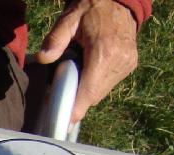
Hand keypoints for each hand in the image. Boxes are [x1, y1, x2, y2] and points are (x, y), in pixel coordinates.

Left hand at [35, 0, 138, 123]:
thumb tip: (43, 58)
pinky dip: (96, 83)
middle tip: (60, 91)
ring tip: (75, 74)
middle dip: (76, 98)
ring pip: (101, 92)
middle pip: (94, 96)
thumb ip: (56, 39)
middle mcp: (120, 61)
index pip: (89, 91)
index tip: (66, 123)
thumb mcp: (70, 18)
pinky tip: (89, 70)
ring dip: (86, 90)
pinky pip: (109, 84)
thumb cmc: (93, 8)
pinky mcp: (130, 65)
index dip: (77, 109)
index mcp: (105, 52)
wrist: (120, 0)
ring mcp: (127, 65)